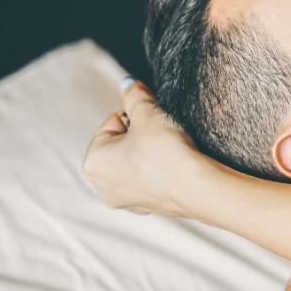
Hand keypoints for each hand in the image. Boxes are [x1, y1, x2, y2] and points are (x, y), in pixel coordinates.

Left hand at [82, 79, 203, 216]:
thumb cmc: (167, 151)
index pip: (112, 123)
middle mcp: (101, 186)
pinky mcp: (146, 208)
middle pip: (120, 146)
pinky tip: (173, 167)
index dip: (135, 116)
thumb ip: (134, 95)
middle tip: (161, 134)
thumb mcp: (148, 114)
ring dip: (148, 154)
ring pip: (134, 164)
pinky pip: (148, 181)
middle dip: (139, 137)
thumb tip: (127, 81)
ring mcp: (123, 201)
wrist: (197, 188)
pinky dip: (158, 172)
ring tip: (169, 150)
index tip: (153, 120)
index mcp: (93, 163)